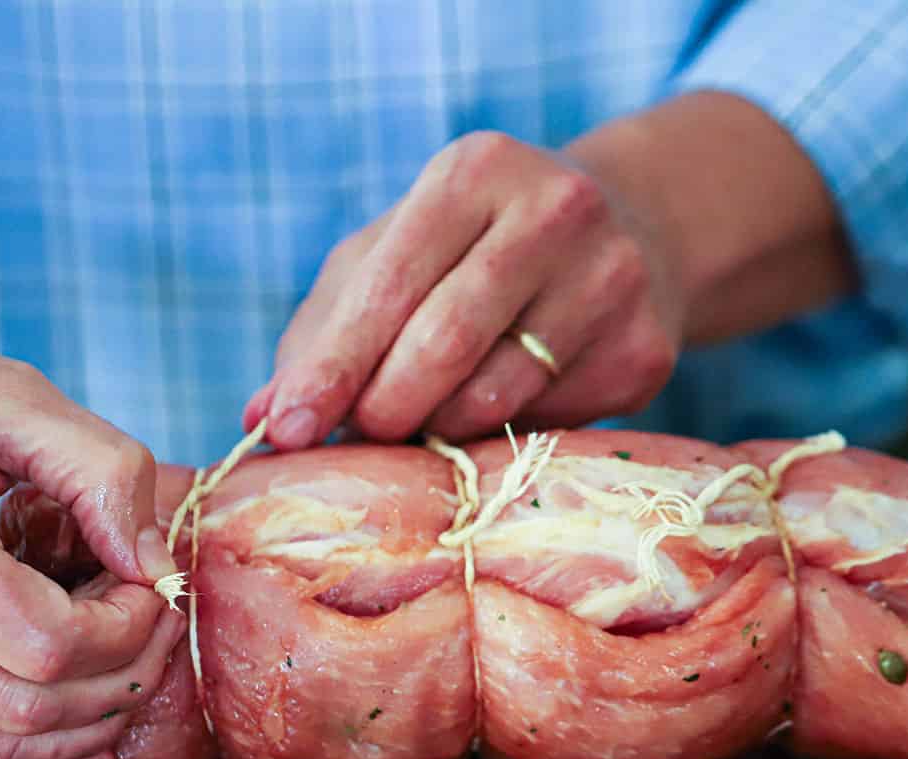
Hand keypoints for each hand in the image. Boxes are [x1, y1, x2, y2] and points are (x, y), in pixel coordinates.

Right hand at [0, 310, 183, 758]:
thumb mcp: (2, 394)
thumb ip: (97, 469)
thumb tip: (153, 562)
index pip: (50, 642)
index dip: (128, 629)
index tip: (151, 588)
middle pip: (26, 711)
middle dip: (119, 683)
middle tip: (153, 635)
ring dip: (76, 742)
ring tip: (123, 690)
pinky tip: (67, 753)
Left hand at [245, 131, 680, 445]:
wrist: (635, 234)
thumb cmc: (480, 252)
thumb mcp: (398, 256)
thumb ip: (327, 328)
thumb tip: (262, 417)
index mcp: (475, 172)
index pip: (387, 285)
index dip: (332, 368)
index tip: (288, 430)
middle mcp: (555, 211)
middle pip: (443, 343)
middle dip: (384, 408)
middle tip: (365, 433)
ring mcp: (612, 281)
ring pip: (496, 396)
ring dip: (440, 430)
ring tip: (427, 421)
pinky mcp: (644, 351)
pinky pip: (547, 425)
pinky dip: (501, 437)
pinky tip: (496, 414)